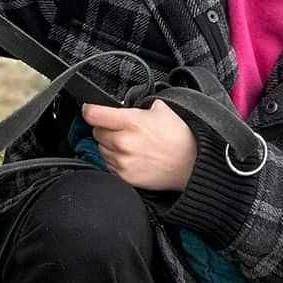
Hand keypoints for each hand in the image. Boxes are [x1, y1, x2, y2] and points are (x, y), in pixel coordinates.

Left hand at [82, 100, 197, 191]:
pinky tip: (132, 158)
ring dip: (110, 146)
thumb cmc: (179, 137)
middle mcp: (122, 142)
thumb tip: (127, 105)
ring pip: (101, 149)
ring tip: (131, 145)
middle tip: (122, 130)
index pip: (93, 114)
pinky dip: (116, 161)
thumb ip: (140, 105)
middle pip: (96, 132)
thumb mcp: (161, 110)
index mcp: (130, 122)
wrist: (191, 164)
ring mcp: (122, 161)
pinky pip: (109, 165)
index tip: (90, 109)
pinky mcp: (125, 177)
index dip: (90, 109)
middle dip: (106, 129)